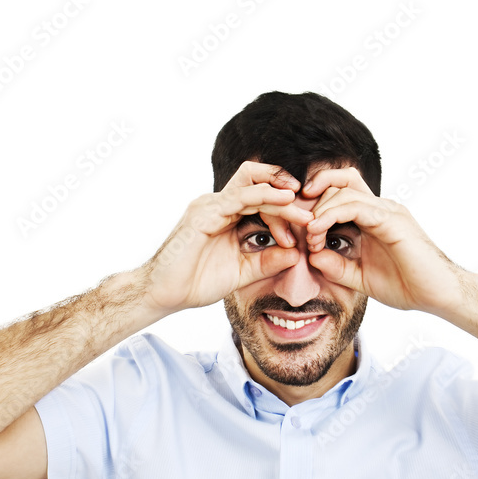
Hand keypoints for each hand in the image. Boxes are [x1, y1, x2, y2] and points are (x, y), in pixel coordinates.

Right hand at [140, 161, 314, 313]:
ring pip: (253, 186)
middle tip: (313, 212)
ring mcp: (210, 205)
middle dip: (288, 194)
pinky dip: (264, 196)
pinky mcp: (204, 213)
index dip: (287, 208)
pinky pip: (239, 197)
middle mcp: (218, 204)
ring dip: (281, 196)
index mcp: (226, 214)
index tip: (309, 225)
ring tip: (303, 208)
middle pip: (259, 183)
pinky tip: (285, 200)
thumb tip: (297, 254)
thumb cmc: (196, 282)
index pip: (262, 197)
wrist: (164, 294)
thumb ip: (267, 261)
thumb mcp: (243, 272)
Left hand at [301, 167, 458, 315]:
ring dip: (319, 211)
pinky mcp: (392, 220)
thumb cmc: (407, 286)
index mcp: (373, 217)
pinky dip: (331, 216)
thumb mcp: (361, 278)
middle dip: (312, 201)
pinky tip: (318, 232)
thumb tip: (311, 256)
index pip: (340, 191)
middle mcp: (381, 208)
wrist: (439, 296)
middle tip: (299, 229)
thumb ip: (337, 267)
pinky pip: (356, 206)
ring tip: (309, 235)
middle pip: (340, 182)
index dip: (315, 202)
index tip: (298, 226)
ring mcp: (388, 211)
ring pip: (344, 191)